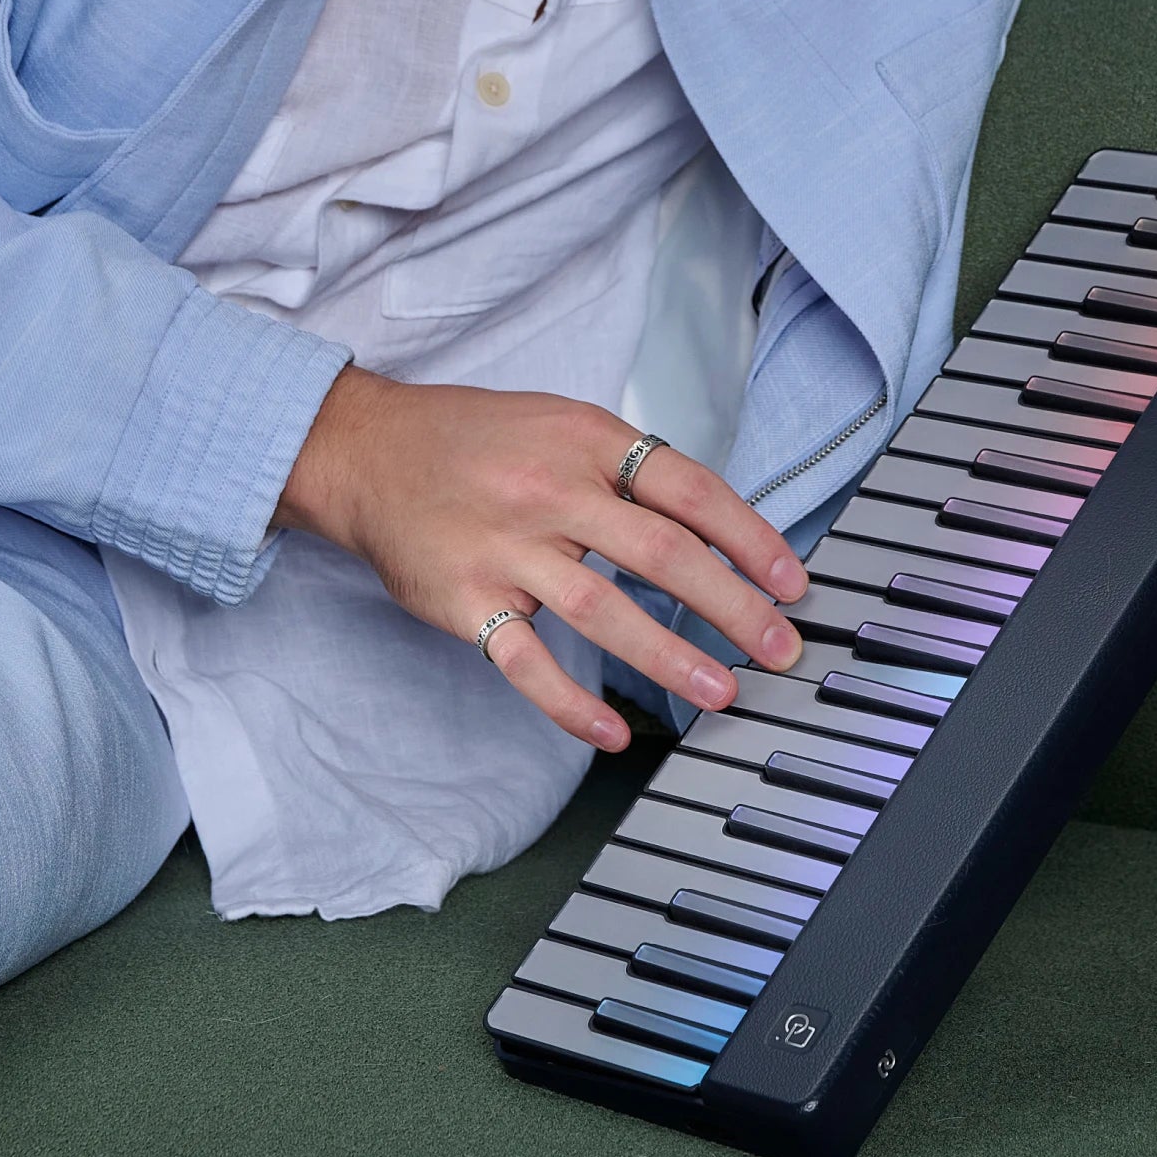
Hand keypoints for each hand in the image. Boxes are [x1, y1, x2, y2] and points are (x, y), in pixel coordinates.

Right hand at [272, 367, 808, 749]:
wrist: (365, 450)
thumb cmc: (477, 439)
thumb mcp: (563, 423)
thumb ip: (629, 469)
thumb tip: (715, 528)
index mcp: (588, 440)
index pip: (690, 490)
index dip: (750, 539)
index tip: (791, 583)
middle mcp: (550, 490)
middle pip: (661, 553)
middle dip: (732, 607)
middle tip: (779, 648)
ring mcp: (505, 548)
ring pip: (602, 611)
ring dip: (669, 657)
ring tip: (722, 691)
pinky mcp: (464, 599)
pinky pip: (525, 662)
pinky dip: (571, 704)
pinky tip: (613, 732)